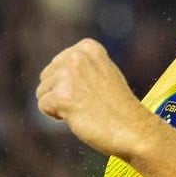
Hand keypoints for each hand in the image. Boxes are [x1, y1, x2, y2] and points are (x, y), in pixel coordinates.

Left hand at [36, 39, 162, 159]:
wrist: (133, 129)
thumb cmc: (118, 106)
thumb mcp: (103, 73)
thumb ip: (81, 66)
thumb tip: (54, 68)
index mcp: (87, 47)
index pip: (57, 63)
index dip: (69, 82)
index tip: (91, 90)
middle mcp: (77, 56)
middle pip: (46, 76)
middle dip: (60, 92)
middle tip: (87, 102)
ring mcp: (68, 75)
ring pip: (42, 92)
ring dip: (58, 105)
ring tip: (84, 109)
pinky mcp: (61, 96)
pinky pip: (43, 106)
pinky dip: (55, 115)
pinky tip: (77, 116)